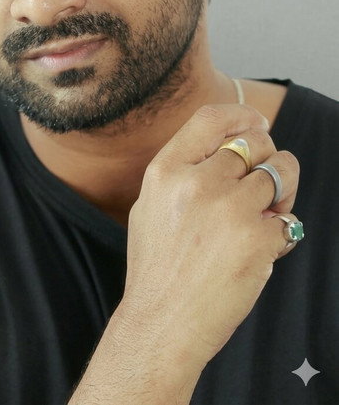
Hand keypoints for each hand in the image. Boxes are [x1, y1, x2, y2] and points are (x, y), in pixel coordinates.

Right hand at [121, 103, 299, 371]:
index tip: (258, 123)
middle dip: (268, 158)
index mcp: (166, 170)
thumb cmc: (157, 267)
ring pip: (280, 172)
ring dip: (283, 191)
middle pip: (254, 142)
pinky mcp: (256, 239)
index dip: (242, 116)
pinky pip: (289, 219)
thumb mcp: (151, 204)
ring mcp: (229, 209)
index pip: (211, 118)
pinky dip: (282, 232)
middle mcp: (197, 182)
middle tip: (263, 184)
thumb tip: (232, 146)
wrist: (161, 324)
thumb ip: (184, 170)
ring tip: (268, 214)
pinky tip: (262, 249)